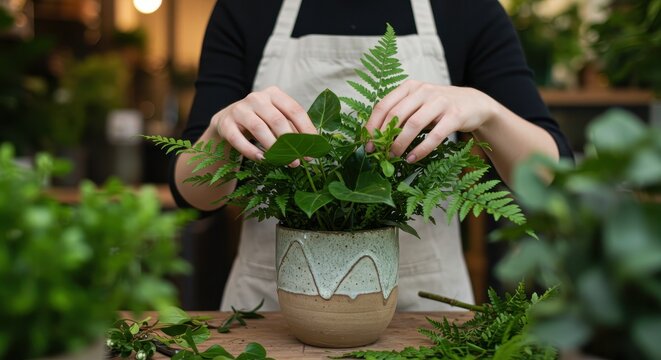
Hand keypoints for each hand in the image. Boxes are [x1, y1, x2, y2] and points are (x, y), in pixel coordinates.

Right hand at [211, 86, 316, 161]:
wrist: (228, 122)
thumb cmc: (261, 122)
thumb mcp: (277, 120)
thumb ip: (293, 130)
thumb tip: (312, 149)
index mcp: (274, 94)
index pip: (295, 110)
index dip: (306, 130)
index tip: (313, 148)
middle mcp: (256, 98)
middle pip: (277, 120)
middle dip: (290, 143)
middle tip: (298, 161)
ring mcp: (239, 109)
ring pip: (259, 129)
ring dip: (273, 148)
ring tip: (283, 162)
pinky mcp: (225, 124)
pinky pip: (238, 140)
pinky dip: (251, 151)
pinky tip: (262, 160)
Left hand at [365, 80, 496, 162]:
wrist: (473, 104)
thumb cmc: (438, 108)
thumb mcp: (417, 104)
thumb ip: (400, 115)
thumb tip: (374, 138)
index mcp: (409, 87)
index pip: (383, 105)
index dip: (372, 126)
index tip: (366, 144)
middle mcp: (423, 91)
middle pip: (396, 115)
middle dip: (384, 137)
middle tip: (378, 154)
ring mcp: (440, 102)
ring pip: (413, 124)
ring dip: (400, 144)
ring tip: (394, 157)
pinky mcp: (455, 115)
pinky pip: (435, 135)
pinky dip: (421, 149)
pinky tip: (412, 159)